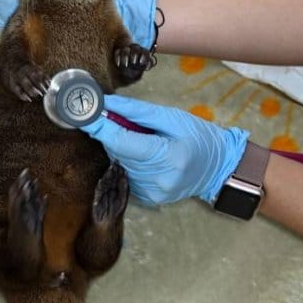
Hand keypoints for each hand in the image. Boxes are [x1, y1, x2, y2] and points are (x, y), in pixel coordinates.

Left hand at [80, 95, 249, 204]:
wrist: (217, 167)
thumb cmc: (198, 136)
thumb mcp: (172, 117)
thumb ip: (137, 112)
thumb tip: (107, 103)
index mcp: (168, 156)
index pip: (122, 142)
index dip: (100, 127)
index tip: (84, 114)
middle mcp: (158, 179)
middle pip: (118, 152)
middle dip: (114, 134)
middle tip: (124, 120)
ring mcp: (153, 193)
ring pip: (119, 163)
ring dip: (122, 148)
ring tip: (144, 140)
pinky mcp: (149, 199)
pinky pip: (127, 174)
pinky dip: (130, 161)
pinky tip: (146, 156)